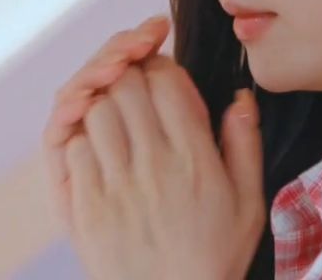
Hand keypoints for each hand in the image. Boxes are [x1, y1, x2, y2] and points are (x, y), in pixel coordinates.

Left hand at [60, 28, 265, 279]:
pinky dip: (82, 140)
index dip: (159, 67)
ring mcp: (116, 185)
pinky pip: (74, 148)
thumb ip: (244, 145)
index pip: (166, 81)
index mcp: (194, 159)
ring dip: (103, 105)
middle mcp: (153, 166)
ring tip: (117, 120)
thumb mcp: (248, 203)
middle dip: (128, 77)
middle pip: (125, 87)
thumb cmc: (213, 255)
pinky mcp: (87, 205)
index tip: (161, 76)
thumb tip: (241, 98)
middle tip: (134, 89)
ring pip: (95, 112)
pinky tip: (99, 152)